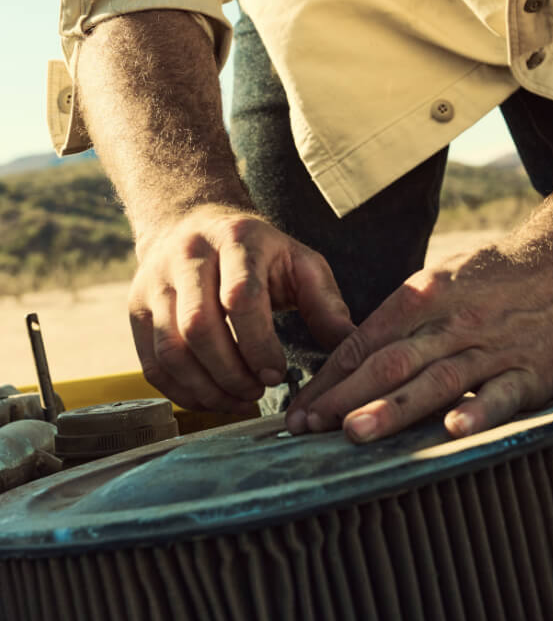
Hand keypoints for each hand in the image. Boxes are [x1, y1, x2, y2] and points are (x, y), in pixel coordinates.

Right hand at [128, 208, 352, 413]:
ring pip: (170, 350)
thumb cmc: (257, 251)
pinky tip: (211, 398)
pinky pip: (151, 363)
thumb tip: (349, 346)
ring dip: (206, 388)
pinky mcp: (136, 308)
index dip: (258, 343)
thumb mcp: (299, 261)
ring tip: (238, 399)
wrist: (192, 222)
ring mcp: (155, 282)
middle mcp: (188, 256)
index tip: (278, 373)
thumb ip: (325, 302)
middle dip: (231, 373)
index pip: (240, 296)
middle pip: (198, 328)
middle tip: (258, 390)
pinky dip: (181, 391)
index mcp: (236, 239)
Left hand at [286, 237, 552, 443]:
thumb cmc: (492, 280)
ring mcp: (492, 348)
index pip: (365, 342)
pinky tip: (453, 429)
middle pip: (391, 362)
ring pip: (437, 380)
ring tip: (356, 432)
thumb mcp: (439, 284)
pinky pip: (501, 395)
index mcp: (424, 297)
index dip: (329, 378)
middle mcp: (453, 322)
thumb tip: (347, 361)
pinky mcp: (531, 372)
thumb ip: (399, 322)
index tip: (298, 408)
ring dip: (394, 408)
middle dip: (345, 398)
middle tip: (307, 427)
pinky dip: (477, 411)